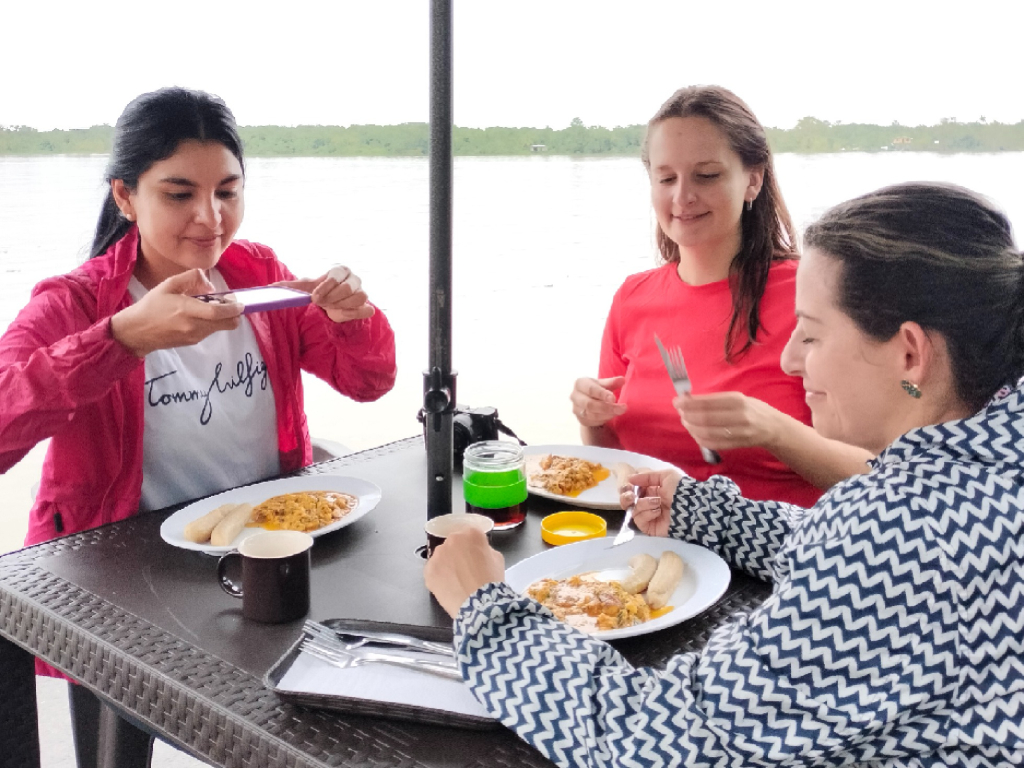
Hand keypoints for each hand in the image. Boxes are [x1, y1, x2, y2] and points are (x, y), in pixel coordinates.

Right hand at [110, 269, 243, 356]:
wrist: (136, 331)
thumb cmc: (151, 305)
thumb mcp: (168, 284)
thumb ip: (191, 279)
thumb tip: (210, 286)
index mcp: (186, 310)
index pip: (218, 313)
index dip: (233, 308)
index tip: (240, 303)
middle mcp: (193, 326)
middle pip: (227, 324)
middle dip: (233, 314)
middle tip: (226, 303)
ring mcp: (194, 336)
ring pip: (220, 328)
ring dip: (221, 318)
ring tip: (207, 306)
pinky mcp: (192, 342)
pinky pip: (210, 331)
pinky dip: (211, 323)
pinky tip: (198, 315)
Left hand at [276, 265, 374, 322]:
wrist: (333, 303)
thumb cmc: (319, 291)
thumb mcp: (305, 288)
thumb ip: (290, 287)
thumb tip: (270, 288)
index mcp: (340, 270)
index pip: (336, 275)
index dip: (325, 287)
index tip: (314, 298)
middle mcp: (354, 278)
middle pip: (348, 288)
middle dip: (332, 298)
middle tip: (322, 303)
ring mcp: (362, 292)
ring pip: (359, 298)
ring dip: (342, 306)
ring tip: (330, 307)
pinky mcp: (366, 306)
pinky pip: (366, 310)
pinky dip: (354, 313)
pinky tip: (342, 314)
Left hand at [423, 528, 505, 617]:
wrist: (480, 603)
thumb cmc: (490, 582)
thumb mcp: (497, 558)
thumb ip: (485, 549)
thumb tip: (479, 552)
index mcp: (471, 534)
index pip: (470, 535)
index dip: (474, 547)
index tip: (475, 555)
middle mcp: (452, 540)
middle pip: (454, 544)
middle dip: (459, 554)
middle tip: (467, 569)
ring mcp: (438, 555)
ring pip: (442, 556)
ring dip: (447, 564)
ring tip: (457, 580)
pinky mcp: (429, 570)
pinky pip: (433, 571)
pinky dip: (439, 577)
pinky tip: (450, 586)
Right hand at [570, 376, 626, 427]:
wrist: (590, 400)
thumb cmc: (598, 389)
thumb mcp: (604, 384)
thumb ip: (612, 382)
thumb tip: (622, 380)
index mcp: (580, 383)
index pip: (591, 389)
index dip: (602, 394)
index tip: (614, 399)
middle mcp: (574, 396)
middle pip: (590, 404)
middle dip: (607, 407)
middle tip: (623, 408)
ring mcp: (576, 409)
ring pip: (591, 415)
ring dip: (607, 414)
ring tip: (619, 411)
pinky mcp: (580, 419)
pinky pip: (592, 422)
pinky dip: (604, 419)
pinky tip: (612, 415)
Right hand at [619, 468, 682, 537]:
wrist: (692, 507)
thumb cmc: (680, 489)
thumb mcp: (665, 475)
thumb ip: (646, 476)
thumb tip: (629, 478)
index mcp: (650, 491)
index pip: (631, 490)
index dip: (627, 488)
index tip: (628, 486)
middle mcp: (647, 503)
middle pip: (626, 502)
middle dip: (626, 497)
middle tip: (631, 496)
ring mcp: (648, 516)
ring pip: (633, 510)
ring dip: (644, 504)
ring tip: (657, 502)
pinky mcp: (650, 527)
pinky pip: (640, 520)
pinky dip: (647, 514)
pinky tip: (658, 511)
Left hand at [674, 391, 781, 450]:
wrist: (774, 428)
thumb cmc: (752, 409)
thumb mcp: (738, 398)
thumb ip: (715, 400)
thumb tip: (689, 400)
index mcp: (738, 400)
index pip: (708, 403)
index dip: (689, 403)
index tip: (677, 401)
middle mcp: (740, 416)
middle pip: (706, 418)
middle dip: (688, 415)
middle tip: (680, 413)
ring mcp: (739, 433)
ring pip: (708, 432)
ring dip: (692, 428)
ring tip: (686, 422)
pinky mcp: (738, 445)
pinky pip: (714, 444)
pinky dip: (700, 439)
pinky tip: (695, 433)